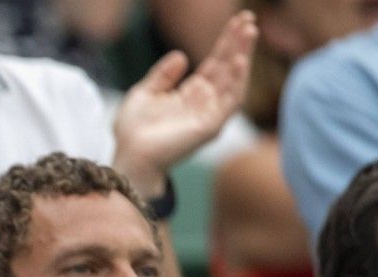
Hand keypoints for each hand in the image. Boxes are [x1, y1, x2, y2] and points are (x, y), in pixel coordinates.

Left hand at [112, 11, 255, 196]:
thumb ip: (163, 75)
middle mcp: (206, 102)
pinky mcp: (210, 126)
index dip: (226, 41)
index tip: (238, 19)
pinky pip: (230, 101)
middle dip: (239, 42)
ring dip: (242, 55)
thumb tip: (182, 55)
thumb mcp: (145, 93)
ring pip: (234, 80)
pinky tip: (239, 60)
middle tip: (248, 18)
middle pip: (227, 67)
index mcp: (192, 93)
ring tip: (248, 32)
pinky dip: (237, 80)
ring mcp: (210, 114)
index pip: (216, 62)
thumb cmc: (133, 131)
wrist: (129, 157)